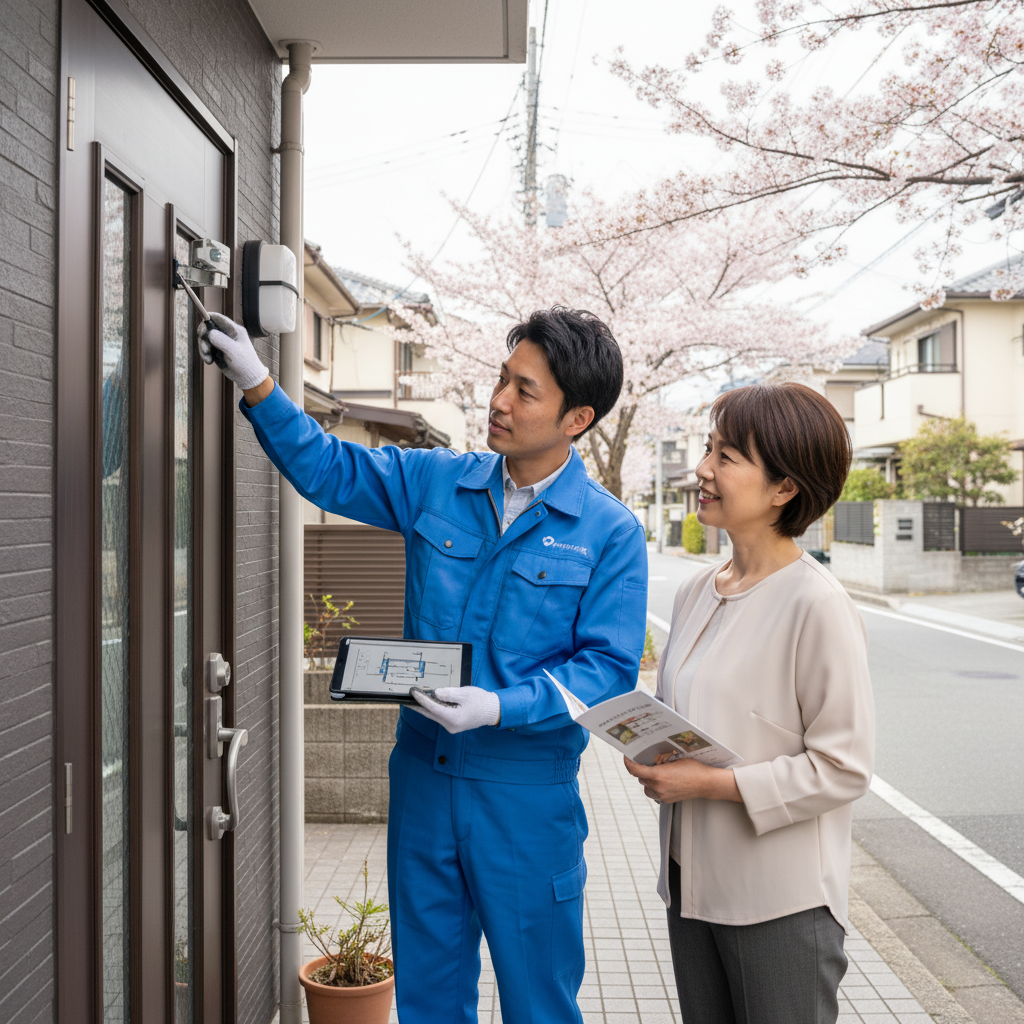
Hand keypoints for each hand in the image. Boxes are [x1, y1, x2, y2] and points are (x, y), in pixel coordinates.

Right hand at [197, 312, 269, 391]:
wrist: (248, 378)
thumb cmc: (245, 363)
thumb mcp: (233, 350)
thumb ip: (222, 340)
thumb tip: (210, 332)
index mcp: (234, 329)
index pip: (218, 318)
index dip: (207, 320)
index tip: (202, 331)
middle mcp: (227, 333)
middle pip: (208, 327)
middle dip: (203, 337)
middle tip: (204, 347)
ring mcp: (221, 342)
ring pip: (205, 339)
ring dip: (203, 348)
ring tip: (207, 358)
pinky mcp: (217, 350)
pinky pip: (206, 348)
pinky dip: (205, 354)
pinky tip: (209, 361)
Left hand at [411, 686, 500, 734]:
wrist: (491, 711)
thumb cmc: (480, 701)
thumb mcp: (465, 693)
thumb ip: (449, 693)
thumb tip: (435, 693)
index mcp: (453, 717)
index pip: (432, 707)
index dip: (421, 699)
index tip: (413, 692)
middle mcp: (450, 725)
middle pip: (429, 714)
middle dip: (417, 706)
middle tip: (405, 700)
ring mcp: (451, 726)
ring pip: (433, 716)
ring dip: (424, 708)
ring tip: (414, 700)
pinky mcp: (453, 724)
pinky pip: (439, 716)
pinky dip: (433, 709)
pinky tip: (428, 703)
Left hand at [623, 755, 741, 803]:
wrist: (705, 783)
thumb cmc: (693, 769)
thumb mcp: (674, 759)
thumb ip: (659, 761)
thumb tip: (649, 759)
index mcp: (658, 775)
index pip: (634, 770)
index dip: (628, 762)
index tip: (626, 756)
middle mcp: (658, 787)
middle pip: (640, 777)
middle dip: (642, 769)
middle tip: (650, 762)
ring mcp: (661, 795)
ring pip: (645, 786)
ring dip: (647, 779)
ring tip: (658, 772)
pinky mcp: (666, 800)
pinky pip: (653, 792)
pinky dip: (653, 786)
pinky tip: (662, 781)